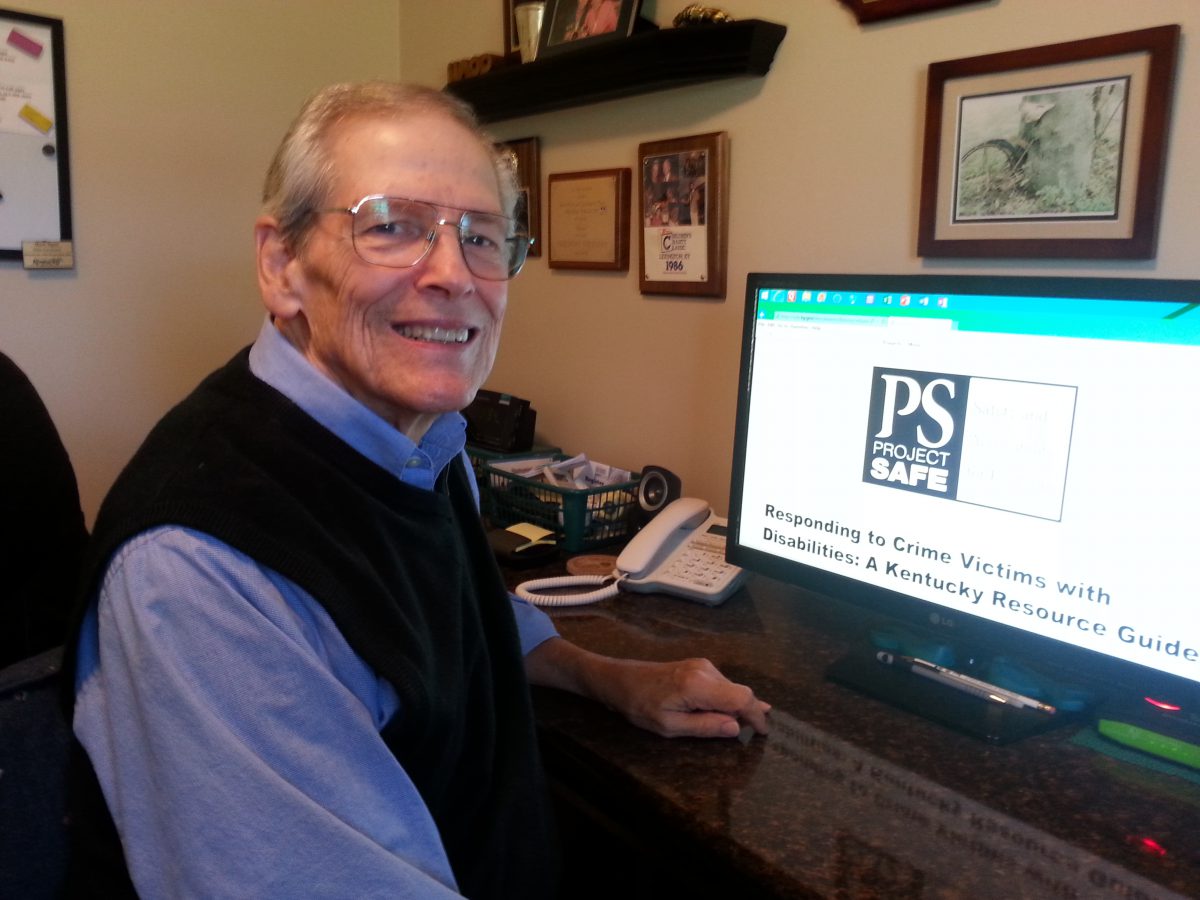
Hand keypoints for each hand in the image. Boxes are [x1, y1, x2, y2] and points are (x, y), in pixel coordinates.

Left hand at [525, 639, 769, 738]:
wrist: (620, 680)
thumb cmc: (640, 706)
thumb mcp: (669, 726)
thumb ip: (704, 727)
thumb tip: (736, 728)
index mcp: (699, 686)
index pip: (742, 698)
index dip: (757, 715)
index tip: (764, 733)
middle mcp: (706, 671)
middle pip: (741, 692)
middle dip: (751, 712)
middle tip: (758, 733)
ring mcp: (702, 665)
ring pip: (732, 688)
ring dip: (738, 706)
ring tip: (744, 724)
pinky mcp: (697, 666)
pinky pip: (722, 684)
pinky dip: (728, 698)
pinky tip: (732, 710)